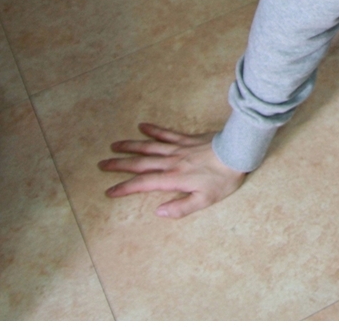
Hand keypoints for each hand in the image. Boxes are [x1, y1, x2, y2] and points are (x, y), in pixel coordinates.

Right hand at [99, 123, 246, 217]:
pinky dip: (153, 130)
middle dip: (119, 165)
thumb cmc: (223, 178)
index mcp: (173, 178)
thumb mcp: (205, 200)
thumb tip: (158, 212)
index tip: (109, 191)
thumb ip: (181, 207)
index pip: (143, 184)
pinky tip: (142, 126)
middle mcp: (171, 162)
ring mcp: (178, 148)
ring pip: (149, 147)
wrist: (237, 152)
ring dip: (130, 146)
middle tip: (101, 164)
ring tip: (114, 145)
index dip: (125, 188)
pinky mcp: (187, 138)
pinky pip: (166, 133)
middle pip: (140, 163)